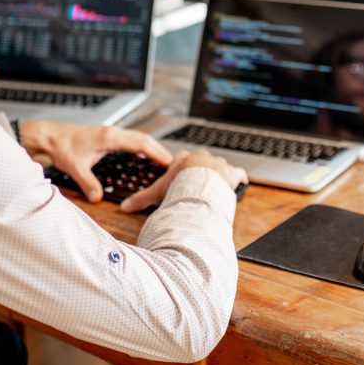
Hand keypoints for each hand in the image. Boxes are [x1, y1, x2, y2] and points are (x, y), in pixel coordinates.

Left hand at [19, 120, 171, 202]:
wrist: (49, 135)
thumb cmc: (61, 146)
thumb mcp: (75, 168)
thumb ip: (88, 184)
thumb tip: (98, 199)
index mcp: (109, 137)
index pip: (140, 143)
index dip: (156, 153)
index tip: (168, 163)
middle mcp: (112, 132)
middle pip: (143, 139)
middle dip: (159, 151)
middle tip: (171, 164)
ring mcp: (110, 133)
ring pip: (137, 137)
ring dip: (150, 148)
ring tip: (161, 161)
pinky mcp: (106, 136)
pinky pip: (130, 139)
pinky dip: (140, 147)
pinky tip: (141, 156)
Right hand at [120, 150, 247, 212]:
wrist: (200, 185)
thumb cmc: (179, 186)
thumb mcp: (157, 193)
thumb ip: (141, 199)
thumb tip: (124, 207)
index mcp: (184, 159)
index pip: (181, 159)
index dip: (181, 168)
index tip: (181, 176)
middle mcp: (201, 157)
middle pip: (201, 160)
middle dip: (200, 169)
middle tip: (197, 183)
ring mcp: (217, 163)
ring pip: (218, 166)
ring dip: (217, 175)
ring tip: (214, 187)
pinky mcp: (231, 172)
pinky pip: (238, 173)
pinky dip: (238, 178)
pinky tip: (239, 183)